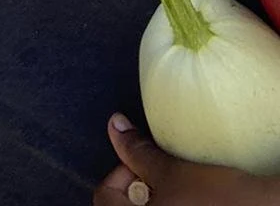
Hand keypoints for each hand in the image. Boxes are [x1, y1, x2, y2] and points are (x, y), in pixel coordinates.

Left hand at [93, 115, 279, 203]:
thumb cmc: (218, 197)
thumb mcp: (173, 172)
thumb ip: (138, 152)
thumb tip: (116, 126)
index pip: (105, 197)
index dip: (121, 173)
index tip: (141, 164)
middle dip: (137, 192)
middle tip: (157, 179)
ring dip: (156, 202)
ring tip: (175, 193)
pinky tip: (191, 204)